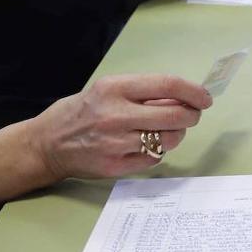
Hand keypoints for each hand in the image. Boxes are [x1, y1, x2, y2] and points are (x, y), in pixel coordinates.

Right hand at [25, 74, 211, 181]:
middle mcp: (116, 114)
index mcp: (115, 88)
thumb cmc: (82, 112)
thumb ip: (143, 92)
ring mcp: (115, 143)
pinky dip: (157, 151)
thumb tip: (184, 97)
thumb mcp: (108, 89)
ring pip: (169, 139)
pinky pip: (154, 158)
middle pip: (175, 115)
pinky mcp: (115, 166)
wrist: (46, 143)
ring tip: (163, 130)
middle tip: (191, 115)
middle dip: (191, 115)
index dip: (194, 91)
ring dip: (175, 134)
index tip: (204, 98)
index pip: (168, 85)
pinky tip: (143, 145)